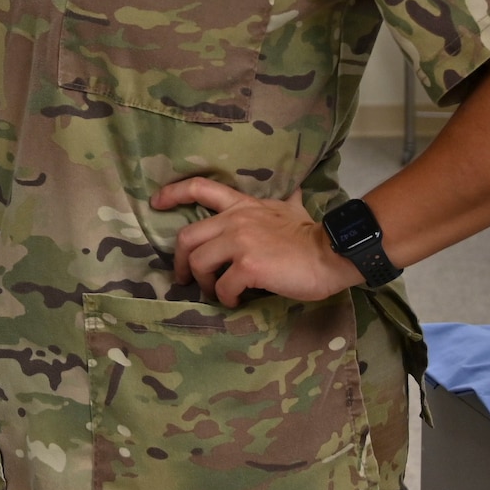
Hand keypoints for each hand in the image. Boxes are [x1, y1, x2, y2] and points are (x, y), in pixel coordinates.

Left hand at [151, 177, 362, 307]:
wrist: (333, 253)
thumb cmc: (312, 235)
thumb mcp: (293, 208)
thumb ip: (286, 200)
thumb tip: (296, 188)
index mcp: (242, 205)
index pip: (200, 188)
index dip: (173, 193)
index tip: (155, 202)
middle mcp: (235, 220)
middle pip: (188, 237)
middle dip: (181, 261)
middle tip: (185, 278)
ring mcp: (241, 242)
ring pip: (200, 263)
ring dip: (204, 284)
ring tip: (217, 294)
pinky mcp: (249, 266)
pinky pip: (223, 286)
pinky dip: (225, 298)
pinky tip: (236, 302)